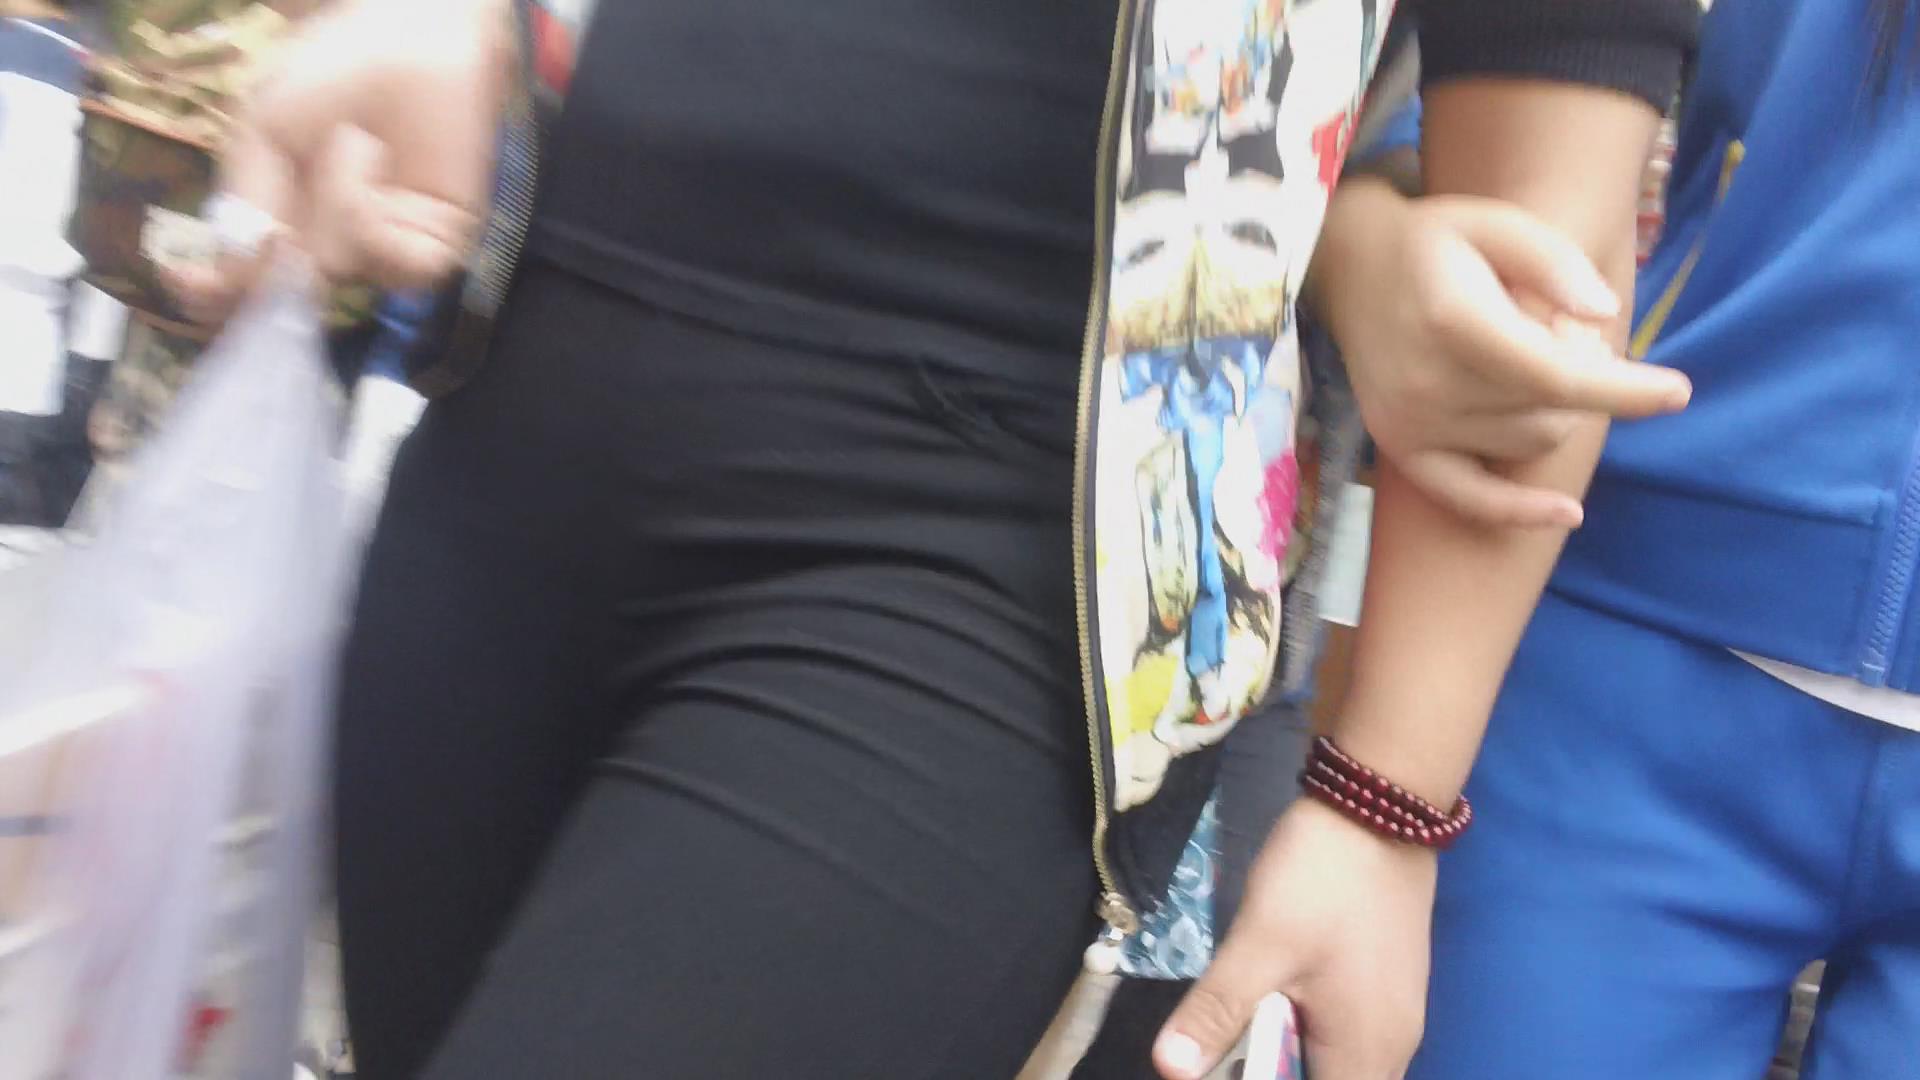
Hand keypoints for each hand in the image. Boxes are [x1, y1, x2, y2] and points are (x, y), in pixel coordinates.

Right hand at [165, 0, 509, 323]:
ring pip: (338, 269)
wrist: (408, 35)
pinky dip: (371, 213)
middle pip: (289, 287)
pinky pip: (392, 267)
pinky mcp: (434, 246)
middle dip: (284, 236)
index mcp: (281, 223)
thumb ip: (245, 204)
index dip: (216, 297)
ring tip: (350, 140)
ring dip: (334, 203)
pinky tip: (374, 159)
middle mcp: (329, 245)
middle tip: (291, 168)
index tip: (184, 282)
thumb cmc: (330, 72)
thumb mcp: (261, 132)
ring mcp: (382, 249)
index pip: (245, 287)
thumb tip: (231, 279)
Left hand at [1154, 799, 1436, 1079]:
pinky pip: (1348, 1038)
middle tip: (1229, 1046)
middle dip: (1277, 1073)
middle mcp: (1393, 1048)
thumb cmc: (1322, 881)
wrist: (1379, 807)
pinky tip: (1273, 1004)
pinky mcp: (1388, 986)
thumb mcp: (1259, 944)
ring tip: (1244, 1028)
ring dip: (1289, 1057)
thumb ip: (1216, 1012)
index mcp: (1367, 1054)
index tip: (1230, 1064)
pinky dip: (1308, 1035)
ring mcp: (1395, 1016)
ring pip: (1339, 1065)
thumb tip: (1169, 1070)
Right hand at [1315, 185, 1692, 527]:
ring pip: (1530, 443)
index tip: (1679, 393)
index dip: (1623, 389)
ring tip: (1530, 357)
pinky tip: (1569, 512)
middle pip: (1552, 411)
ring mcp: (1410, 423)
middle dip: (1583, 374)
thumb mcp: (1498, 222)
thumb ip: (1555, 261)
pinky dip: (1519, 511)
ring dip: (1554, 409)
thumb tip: (1603, 316)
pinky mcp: (1400, 447)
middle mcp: (1428, 383)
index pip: (1555, 376)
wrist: (1350, 266)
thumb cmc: (1437, 241)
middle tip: (1561, 326)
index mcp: (1454, 321)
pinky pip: (1471, 498)